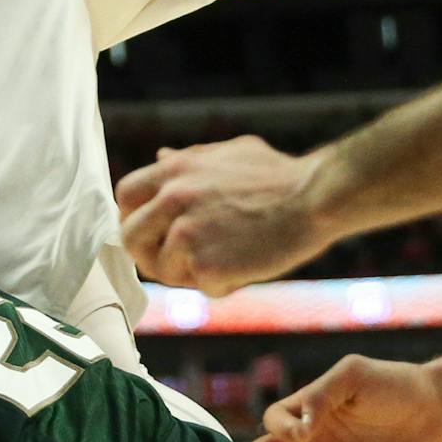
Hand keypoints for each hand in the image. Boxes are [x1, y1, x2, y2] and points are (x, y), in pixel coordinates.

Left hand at [114, 136, 329, 294]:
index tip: (153, 231)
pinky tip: (246, 270)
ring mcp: (186, 233)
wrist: (315, 197)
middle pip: (131, 238)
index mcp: (174, 170)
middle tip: (178, 262)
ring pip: (164, 269)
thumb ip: (189, 159)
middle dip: (150, 253)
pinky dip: (222, 286)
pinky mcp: (206, 265)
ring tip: (224, 263)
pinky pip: (200, 287)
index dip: (135, 217)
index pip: (126, 196)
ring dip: (189, 274)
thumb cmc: (279, 175)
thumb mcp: (227, 154)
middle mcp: (171, 199)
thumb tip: (160, 156)